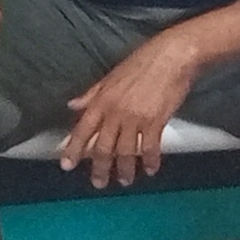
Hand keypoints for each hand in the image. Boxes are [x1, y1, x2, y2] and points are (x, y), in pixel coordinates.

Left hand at [59, 32, 201, 189]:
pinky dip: (150, 161)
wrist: (173, 56)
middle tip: (98, 183)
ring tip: (125, 180)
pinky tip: (150, 169)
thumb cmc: (143, 61)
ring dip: (125, 170)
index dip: (73, 149)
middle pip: (103, 147)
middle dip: (100, 168)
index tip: (67, 165)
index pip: (83, 129)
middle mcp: (115, 112)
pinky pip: (150, 148)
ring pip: (125, 152)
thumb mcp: (111, 75)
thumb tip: (72, 105)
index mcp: (102, 99)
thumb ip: (92, 94)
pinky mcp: (155, 122)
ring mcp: (136, 118)